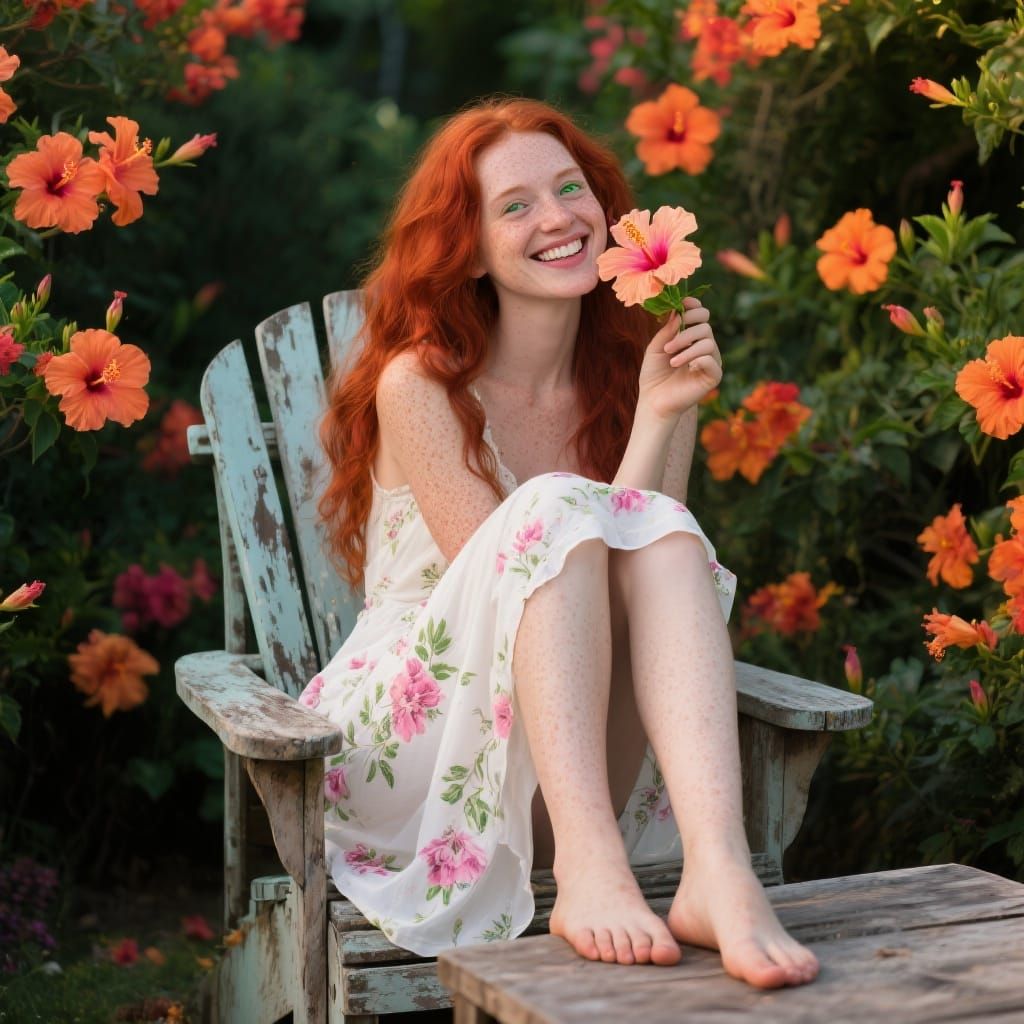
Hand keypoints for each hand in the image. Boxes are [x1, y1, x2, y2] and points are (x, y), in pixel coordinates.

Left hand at [637, 297, 721, 421]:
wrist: (654, 402)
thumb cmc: (653, 375)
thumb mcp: (657, 347)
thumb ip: (667, 329)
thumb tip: (678, 310)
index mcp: (691, 338)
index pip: (701, 315)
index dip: (694, 306)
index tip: (683, 304)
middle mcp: (704, 348)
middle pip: (705, 325)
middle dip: (686, 330)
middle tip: (668, 345)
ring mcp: (710, 361)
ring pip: (708, 341)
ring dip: (687, 348)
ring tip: (671, 360)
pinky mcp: (713, 376)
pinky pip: (712, 360)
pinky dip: (696, 359)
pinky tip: (684, 368)